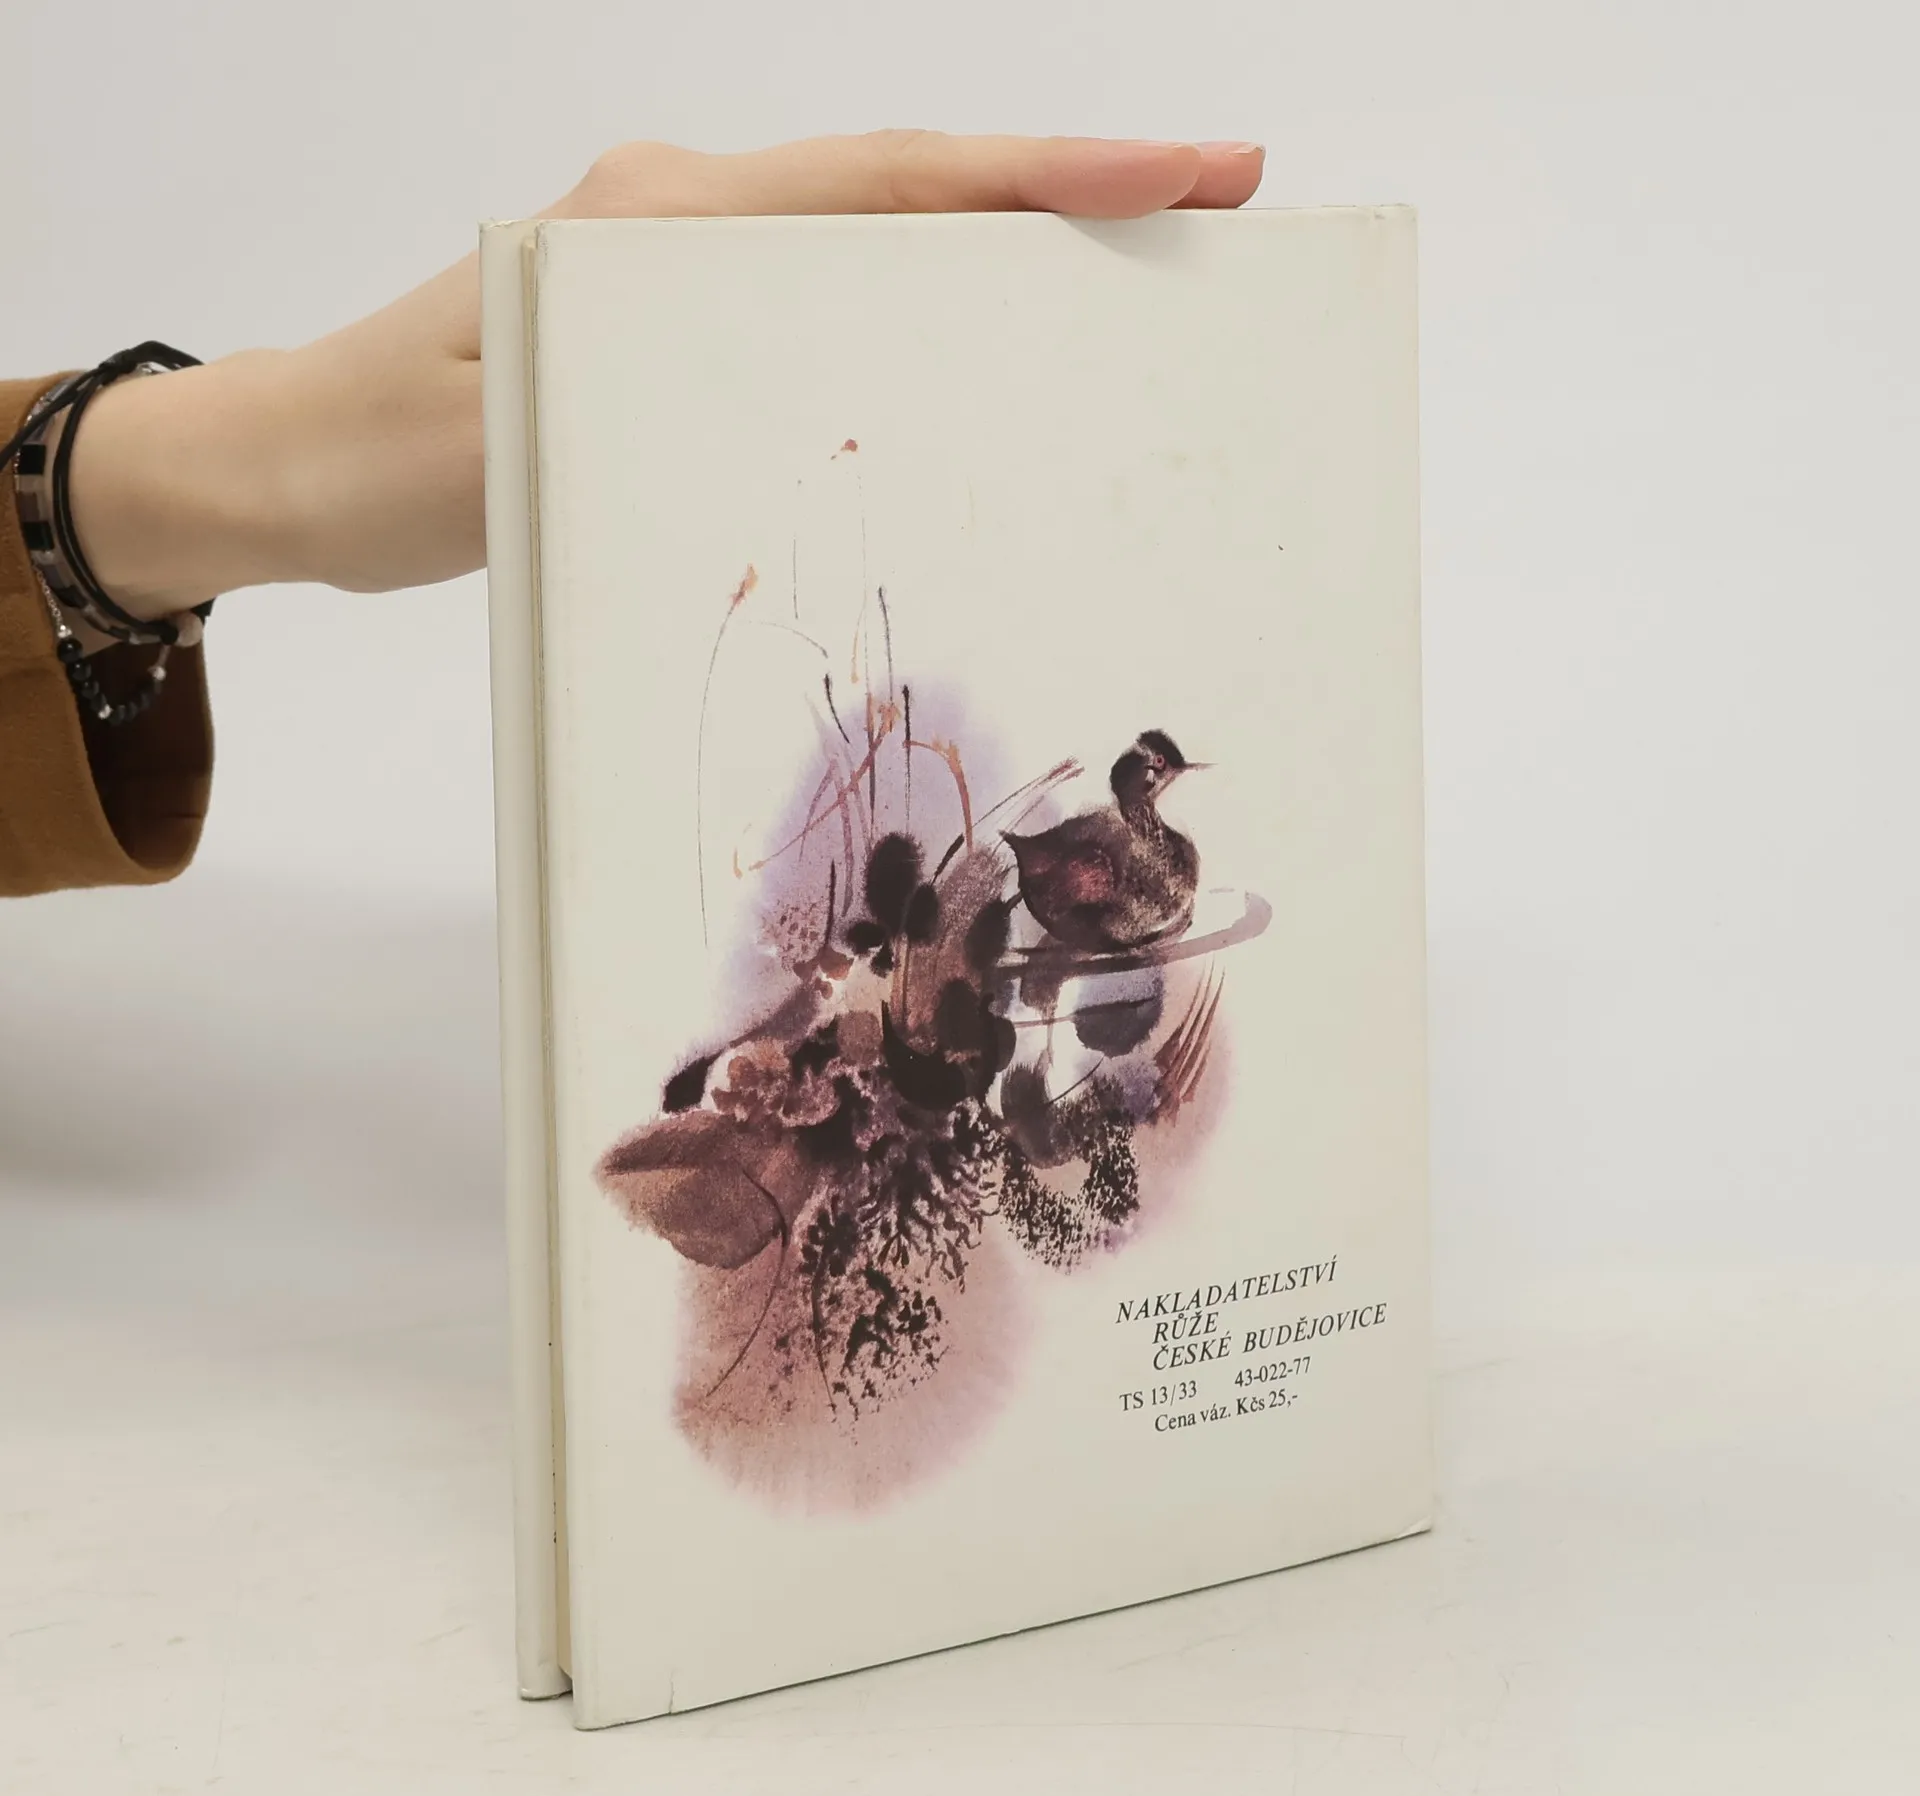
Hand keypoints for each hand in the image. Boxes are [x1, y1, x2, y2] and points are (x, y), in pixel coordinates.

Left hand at [68, 133, 1263, 619]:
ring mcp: (687, 265)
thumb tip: (796, 392)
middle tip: (1217, 212)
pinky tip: (991, 357)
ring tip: (1141, 287)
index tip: (1180, 174)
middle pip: (914, 189)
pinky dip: (929, 314)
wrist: (290, 464)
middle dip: (1069, 196)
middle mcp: (688, 221)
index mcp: (662, 226)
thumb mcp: (507, 448)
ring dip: (1012, 252)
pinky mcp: (682, 324)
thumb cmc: (381, 459)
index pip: (886, 181)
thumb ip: (642, 403)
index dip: (1041, 178)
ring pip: (885, 243)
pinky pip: (835, 302)